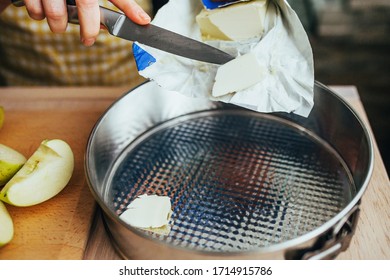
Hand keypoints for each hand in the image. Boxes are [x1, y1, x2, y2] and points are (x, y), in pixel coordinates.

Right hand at [2, 0, 150, 45]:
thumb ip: (101, 3)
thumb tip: (119, 22)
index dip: (129, 7)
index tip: (143, 21)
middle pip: (86, 7)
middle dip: (89, 29)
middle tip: (89, 39)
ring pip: (58, 15)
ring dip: (58, 25)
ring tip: (58, 20)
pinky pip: (35, 12)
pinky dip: (37, 15)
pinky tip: (40, 7)